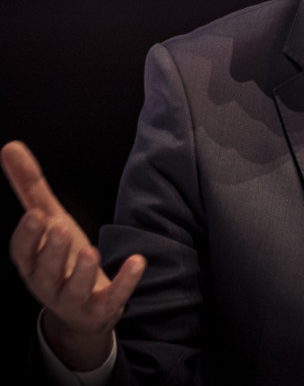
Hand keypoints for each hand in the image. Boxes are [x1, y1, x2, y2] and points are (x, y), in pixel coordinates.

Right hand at [3, 140, 144, 370]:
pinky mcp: (101, 309)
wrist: (81, 311)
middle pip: (45, 270)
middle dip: (52, 250)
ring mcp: (74, 299)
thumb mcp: (47, 222)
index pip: (22, 251)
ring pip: (75, 289)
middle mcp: (48, 283)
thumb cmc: (61, 258)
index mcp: (31, 262)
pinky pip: (112, 298)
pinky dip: (124, 282)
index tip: (36, 215)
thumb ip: (30, 188)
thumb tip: (10, 146)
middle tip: (60, 227)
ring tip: (90, 250)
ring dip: (83, 270)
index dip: (27, 236)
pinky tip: (137, 262)